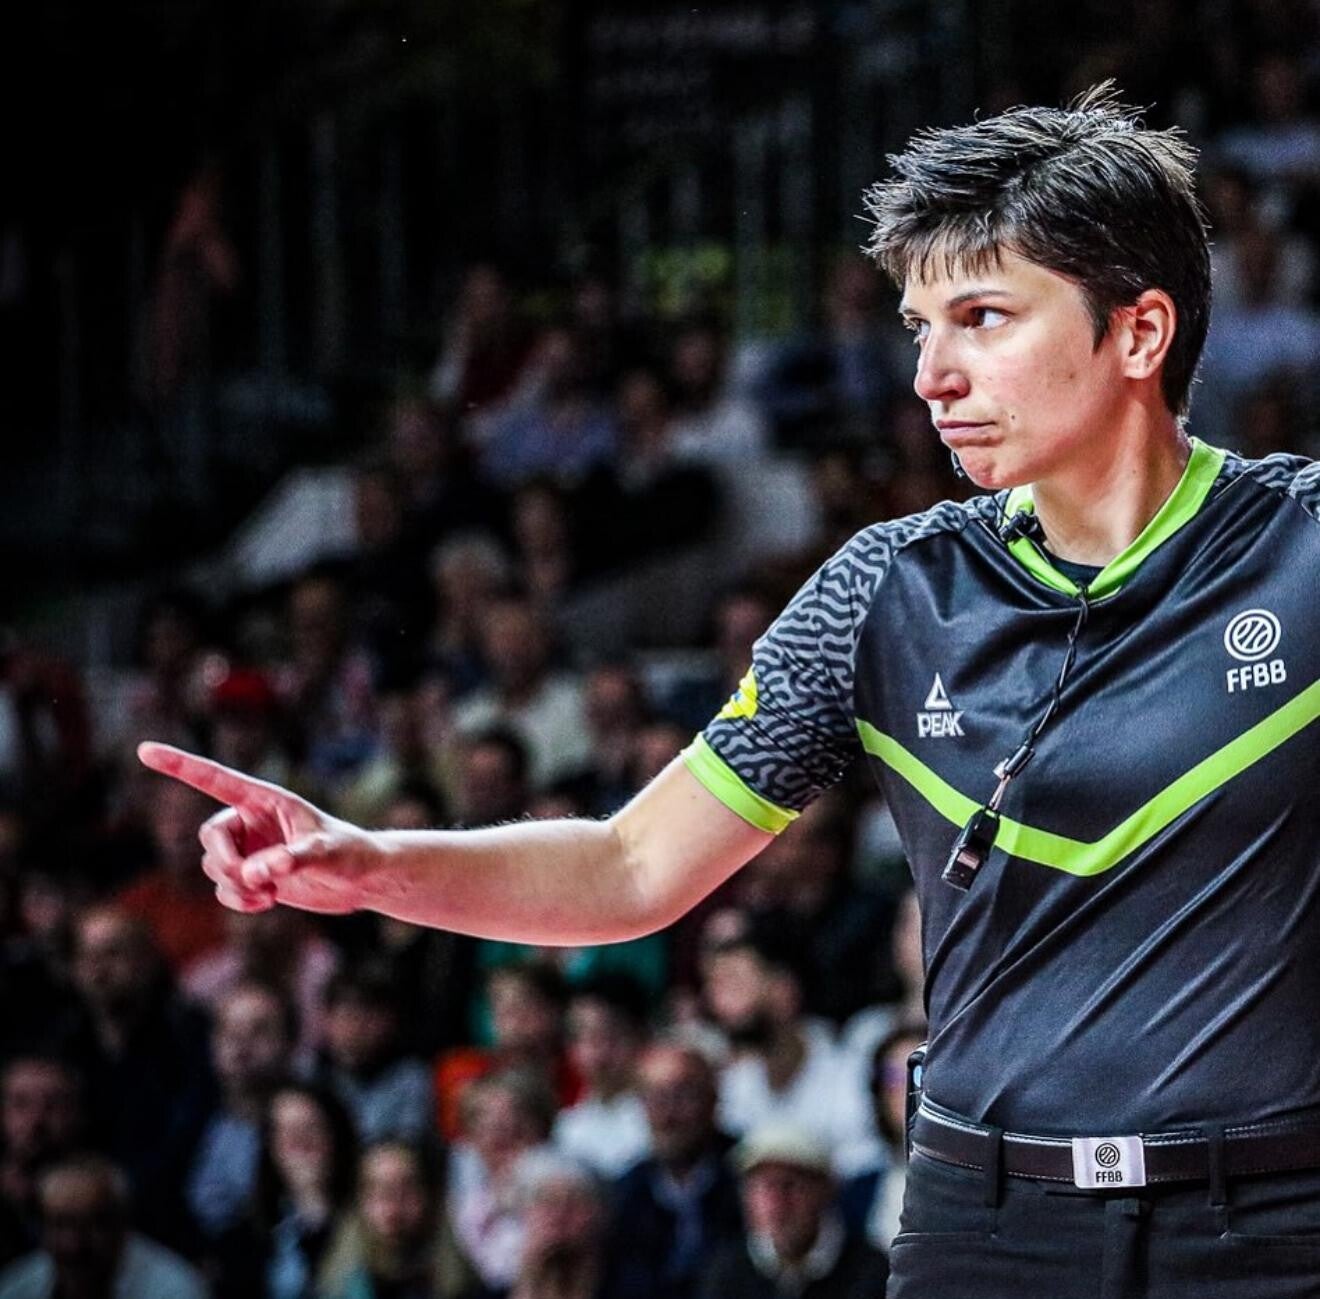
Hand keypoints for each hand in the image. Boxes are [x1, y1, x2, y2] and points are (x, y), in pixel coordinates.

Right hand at [136, 742, 380, 914]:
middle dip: (223, 861)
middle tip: (251, 880)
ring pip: (212, 866)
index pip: (214, 779)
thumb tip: (258, 874)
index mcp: (265, 800)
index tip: (144, 750)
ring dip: (233, 885)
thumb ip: (292, 860)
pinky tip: (265, 902)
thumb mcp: (327, 852)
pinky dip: (237, 899)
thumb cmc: (350, 853)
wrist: (359, 879)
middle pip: (210, 835)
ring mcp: (249, 849)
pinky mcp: (251, 875)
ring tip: (268, 893)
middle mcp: (251, 821)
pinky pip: (223, 889)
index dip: (179, 765)